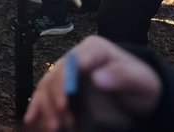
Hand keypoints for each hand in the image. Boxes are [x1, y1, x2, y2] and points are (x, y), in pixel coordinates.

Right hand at [24, 36, 161, 130]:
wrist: (140, 98)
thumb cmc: (141, 86)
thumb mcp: (141, 81)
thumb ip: (122, 76)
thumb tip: (98, 78)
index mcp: (94, 49)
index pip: (76, 59)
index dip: (67, 79)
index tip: (66, 101)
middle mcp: (76, 58)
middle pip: (57, 74)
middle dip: (56, 98)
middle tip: (63, 121)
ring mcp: (67, 74)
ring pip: (47, 85)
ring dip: (45, 106)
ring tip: (53, 127)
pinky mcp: (63, 90)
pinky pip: (45, 97)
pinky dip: (38, 109)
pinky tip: (32, 120)